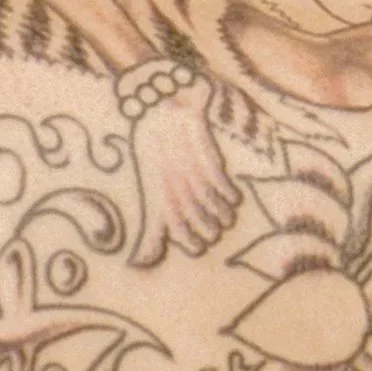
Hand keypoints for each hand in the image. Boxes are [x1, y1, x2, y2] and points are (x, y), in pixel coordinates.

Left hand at [127, 81, 238, 265]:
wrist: (156, 104)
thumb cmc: (154, 158)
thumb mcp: (148, 193)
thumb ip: (150, 230)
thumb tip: (137, 266)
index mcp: (153, 188)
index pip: (170, 223)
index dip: (186, 240)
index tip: (199, 247)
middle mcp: (167, 174)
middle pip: (190, 210)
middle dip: (205, 227)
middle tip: (216, 234)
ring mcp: (183, 157)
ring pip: (204, 192)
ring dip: (219, 210)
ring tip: (227, 219)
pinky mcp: (196, 137)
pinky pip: (214, 171)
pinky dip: (226, 189)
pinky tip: (234, 198)